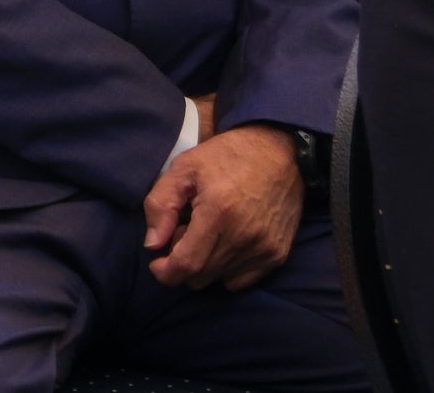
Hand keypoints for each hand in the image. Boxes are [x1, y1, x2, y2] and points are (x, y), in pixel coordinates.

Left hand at [142, 122, 304, 290]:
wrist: (280, 152)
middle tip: (184, 233)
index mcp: (218, 212)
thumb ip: (161, 205)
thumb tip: (152, 244)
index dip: (165, 272)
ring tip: (207, 233)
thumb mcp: (184, 168)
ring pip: (219, 280)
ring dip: (204, 264)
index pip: (187, 264)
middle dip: (182, 262)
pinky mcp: (277, 255)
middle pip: (200, 276)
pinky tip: (225, 243)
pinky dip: (225, 270)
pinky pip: (241, 281)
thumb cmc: (227, 156)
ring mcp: (264, 249)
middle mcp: (244, 237)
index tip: (156, 263)